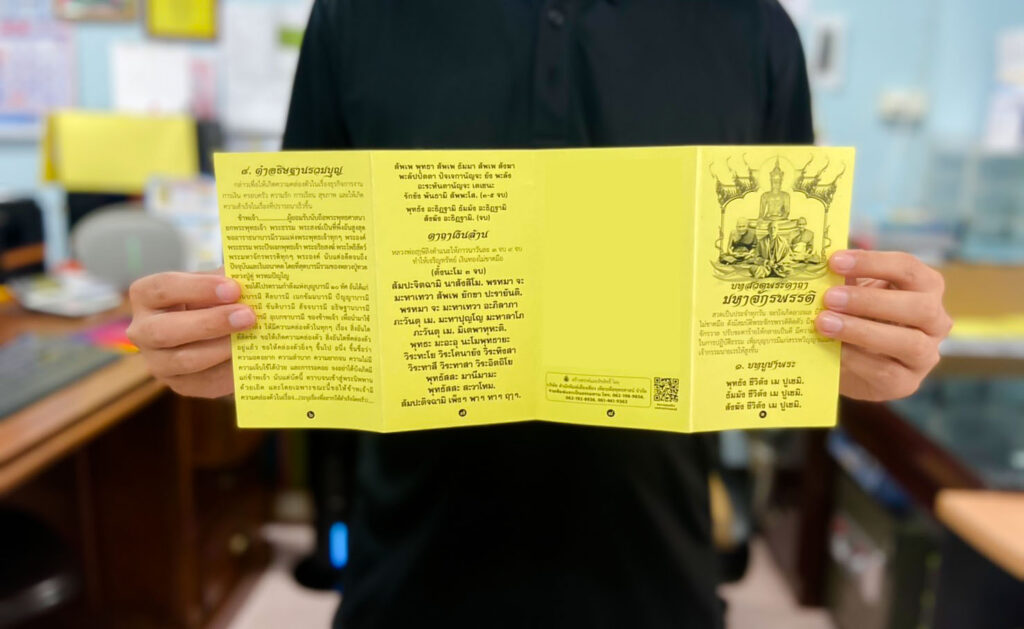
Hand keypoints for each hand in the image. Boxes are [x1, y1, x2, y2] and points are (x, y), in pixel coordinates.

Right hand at [126, 270, 254, 397]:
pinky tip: (251, 357)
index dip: (198, 288)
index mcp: (147, 296)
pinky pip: (204, 381)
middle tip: (248, 315)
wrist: (218, 331)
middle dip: (210, 322)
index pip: (163, 288)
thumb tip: (253, 278)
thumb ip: (229, 280)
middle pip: (165, 330)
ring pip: (184, 360)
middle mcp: (143, 330)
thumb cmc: (214, 298)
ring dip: (221, 348)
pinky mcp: (180, 384)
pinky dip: (230, 370)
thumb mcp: (217, 284)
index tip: (234, 288)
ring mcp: (158, 362)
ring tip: (251, 336)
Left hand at [815, 250, 951, 400]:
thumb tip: (819, 265)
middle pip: (917, 306)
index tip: (834, 261)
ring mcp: (926, 354)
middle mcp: (935, 320)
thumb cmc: (857, 317)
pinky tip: (834, 350)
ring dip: (862, 330)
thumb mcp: (852, 295)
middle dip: (869, 300)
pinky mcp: (907, 383)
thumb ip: (844, 281)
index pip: (908, 268)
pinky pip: (887, 371)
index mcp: (925, 287)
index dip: (872, 262)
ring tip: (825, 323)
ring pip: (908, 342)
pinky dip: (857, 358)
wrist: (851, 364)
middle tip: (829, 297)